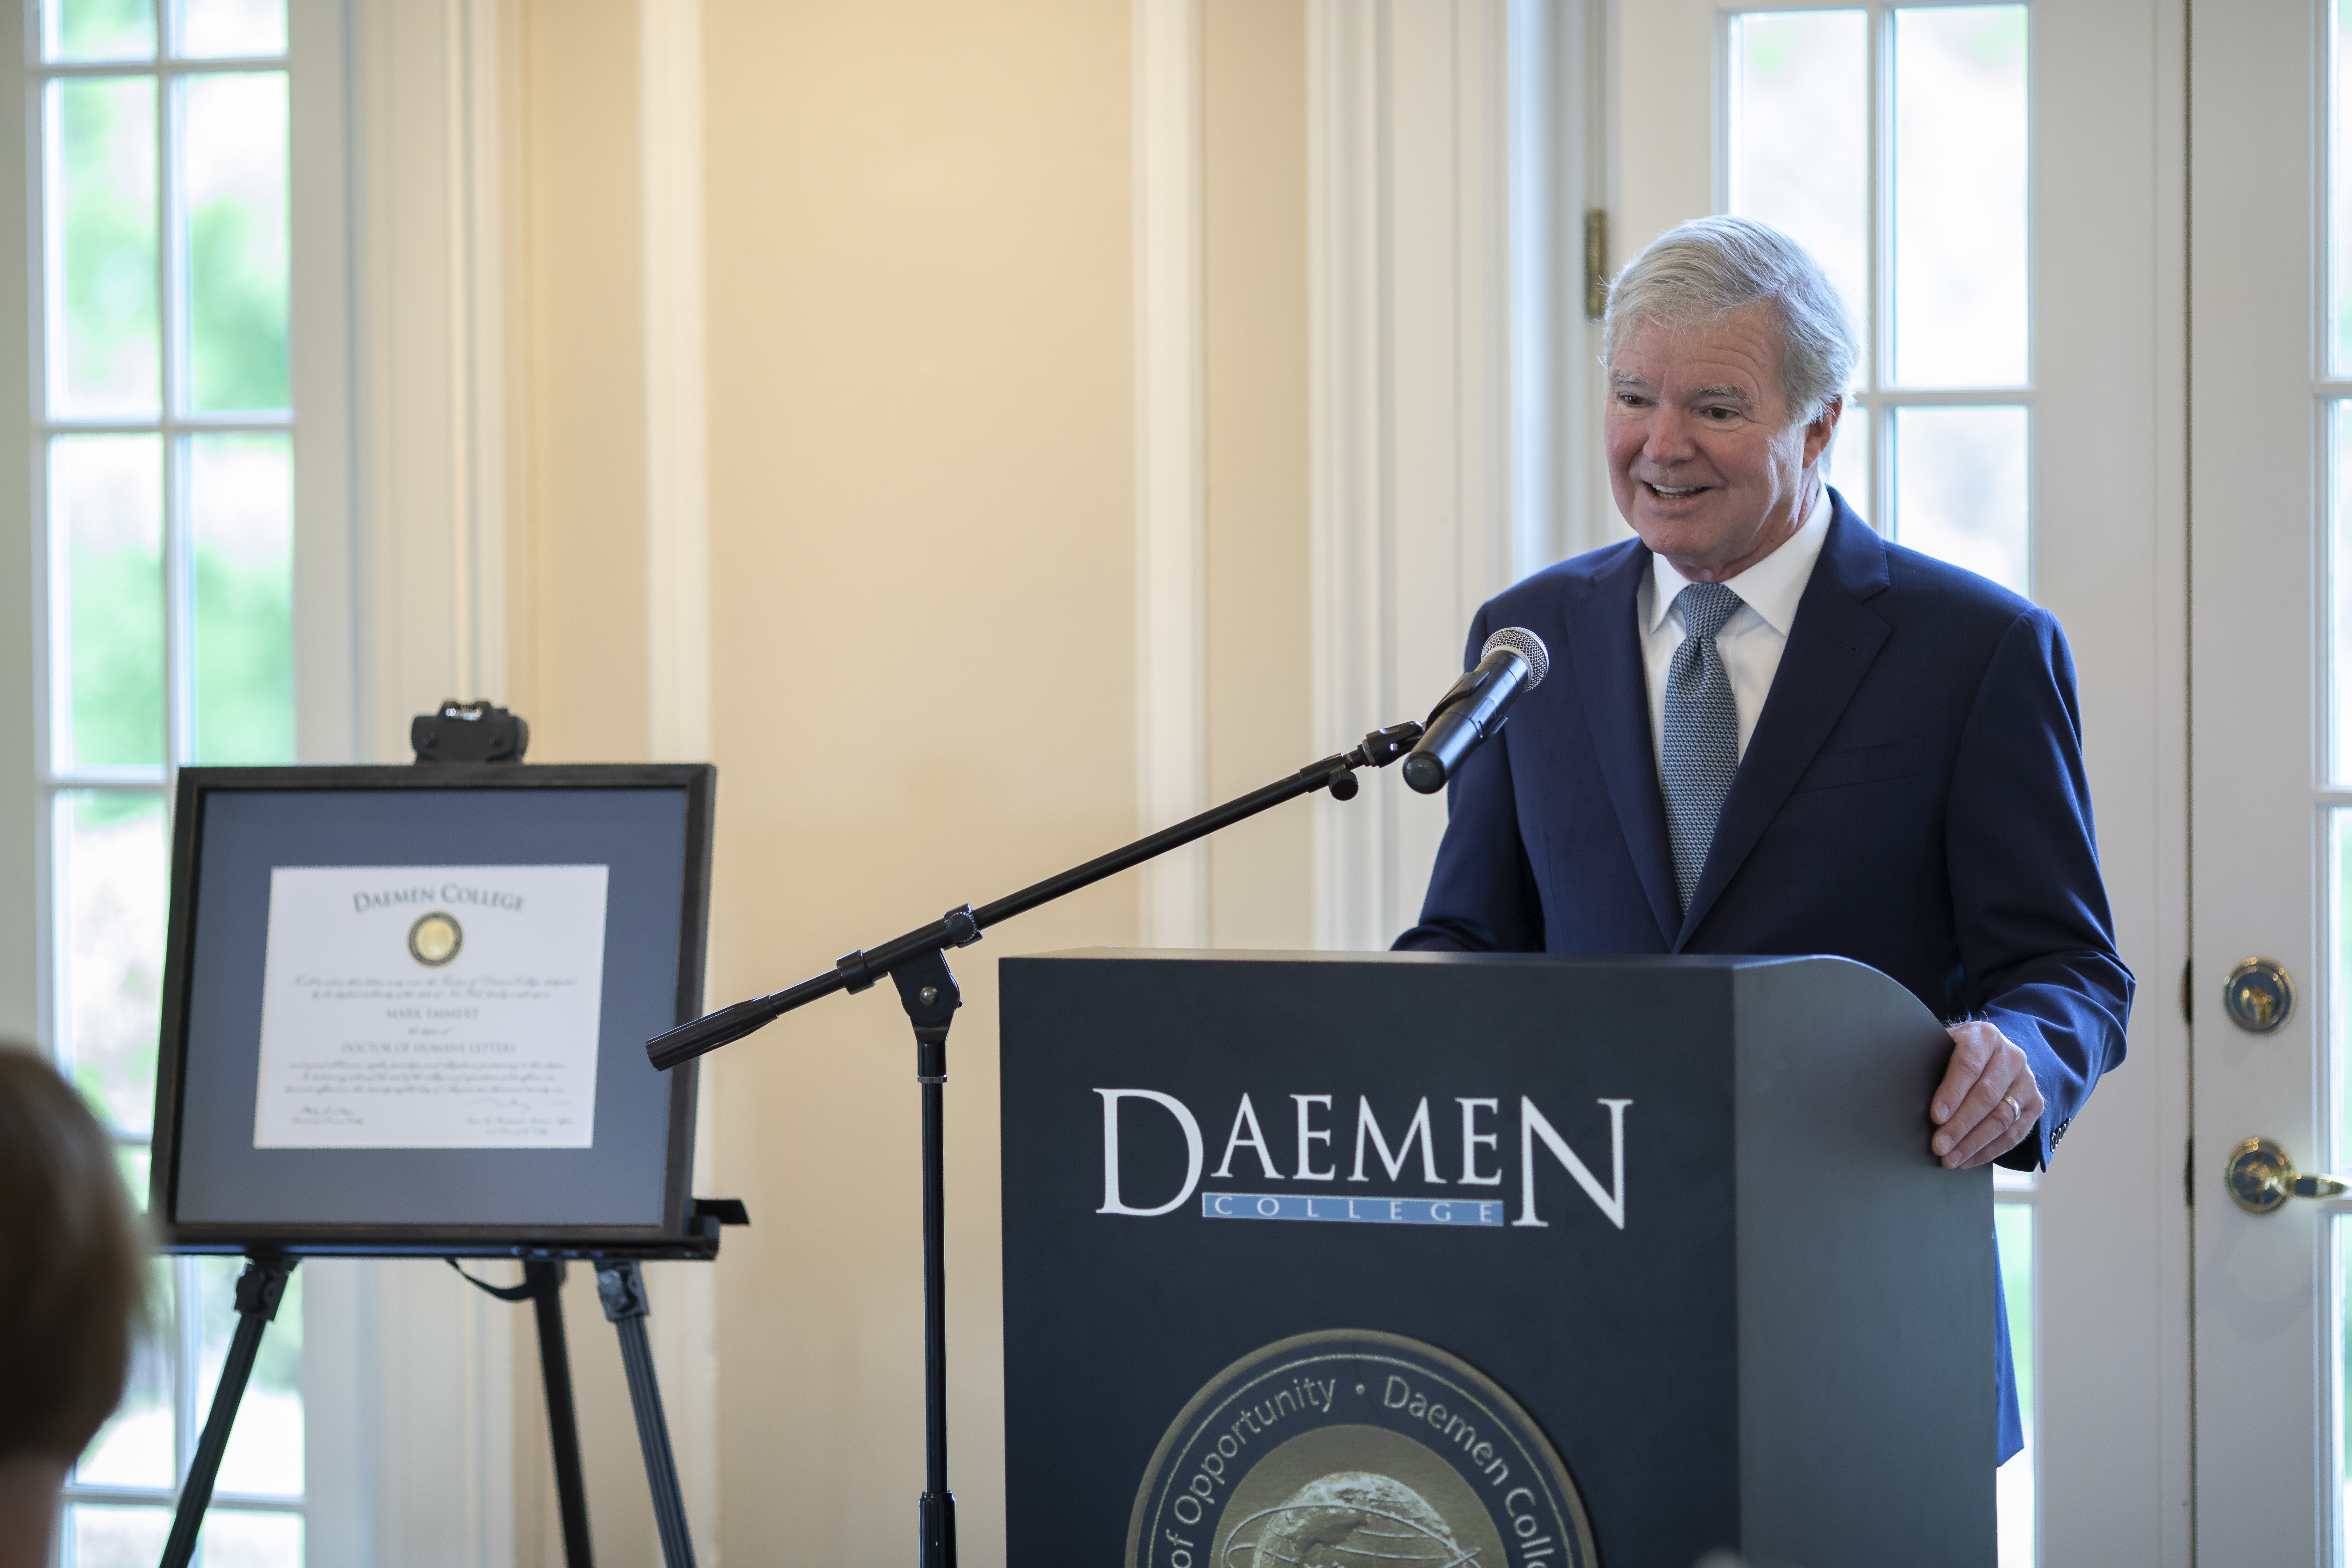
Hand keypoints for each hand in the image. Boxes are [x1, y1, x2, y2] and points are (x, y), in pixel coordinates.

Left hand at [1929, 1022, 2043, 1168]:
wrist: (1991, 1054)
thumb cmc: (1955, 1053)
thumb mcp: (1942, 1046)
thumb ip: (1930, 1061)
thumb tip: (1905, 1090)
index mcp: (1985, 1036)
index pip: (1968, 1065)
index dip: (1951, 1093)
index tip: (1935, 1116)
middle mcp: (2012, 1056)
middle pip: (1986, 1096)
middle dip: (1960, 1125)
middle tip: (1938, 1146)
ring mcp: (2027, 1081)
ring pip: (2002, 1118)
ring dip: (1973, 1143)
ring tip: (1950, 1158)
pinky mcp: (2035, 1104)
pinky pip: (2014, 1134)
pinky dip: (1989, 1150)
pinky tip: (1968, 1160)